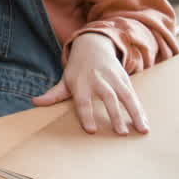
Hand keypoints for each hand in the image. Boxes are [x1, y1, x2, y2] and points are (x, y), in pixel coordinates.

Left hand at [32, 33, 148, 134]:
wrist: (93, 45)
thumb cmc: (77, 69)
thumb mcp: (65, 79)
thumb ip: (53, 94)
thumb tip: (34, 102)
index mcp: (80, 82)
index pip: (83, 101)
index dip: (86, 115)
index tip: (92, 130)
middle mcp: (98, 79)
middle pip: (107, 97)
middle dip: (115, 114)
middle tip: (121, 133)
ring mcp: (113, 78)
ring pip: (125, 95)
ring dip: (134, 112)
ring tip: (142, 130)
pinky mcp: (124, 78)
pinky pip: (133, 94)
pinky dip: (140, 109)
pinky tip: (145, 123)